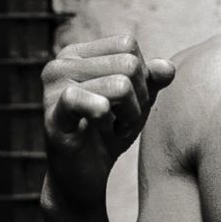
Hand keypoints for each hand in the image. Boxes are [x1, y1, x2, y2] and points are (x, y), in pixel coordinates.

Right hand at [41, 34, 174, 211]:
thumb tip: (167, 68)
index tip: (129, 100)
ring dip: (129, 115)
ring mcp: (53, 89)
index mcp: (77, 53)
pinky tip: (102, 130)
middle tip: (121, 120)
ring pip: (122, 85)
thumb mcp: (138, 99)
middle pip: (129, 64)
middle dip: (138, 98)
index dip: (141, 74)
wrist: (84, 176)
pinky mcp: (53, 116)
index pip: (127, 44)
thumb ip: (153, 78)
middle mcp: (60, 63)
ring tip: (113, 128)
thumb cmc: (110, 130)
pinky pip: (94, 104)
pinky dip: (109, 120)